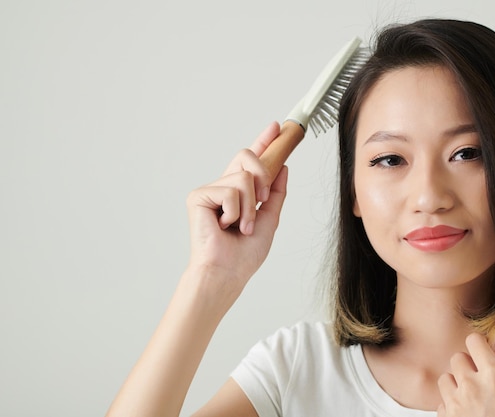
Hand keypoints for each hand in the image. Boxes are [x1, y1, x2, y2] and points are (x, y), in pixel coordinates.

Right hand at [185, 121, 287, 291]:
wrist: (228, 271)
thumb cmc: (244, 254)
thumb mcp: (270, 219)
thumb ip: (275, 193)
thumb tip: (283, 167)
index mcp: (239, 193)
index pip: (251, 161)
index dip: (263, 142)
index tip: (276, 126)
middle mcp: (223, 187)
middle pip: (246, 156)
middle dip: (263, 176)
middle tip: (261, 201)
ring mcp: (210, 190)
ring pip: (243, 177)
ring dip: (250, 207)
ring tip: (241, 227)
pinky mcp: (199, 196)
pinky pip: (230, 190)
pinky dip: (235, 212)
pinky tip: (224, 226)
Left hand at [437, 333, 494, 416]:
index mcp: (494, 376)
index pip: (474, 341)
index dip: (478, 346)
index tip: (481, 352)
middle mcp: (471, 385)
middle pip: (457, 358)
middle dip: (467, 365)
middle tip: (478, 379)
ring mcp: (456, 402)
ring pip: (445, 378)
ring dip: (455, 384)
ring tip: (470, 398)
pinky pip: (441, 401)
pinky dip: (450, 405)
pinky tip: (466, 413)